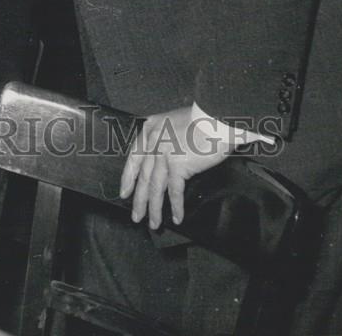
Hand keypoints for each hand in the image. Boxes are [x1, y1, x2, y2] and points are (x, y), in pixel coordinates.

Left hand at [120, 106, 231, 228]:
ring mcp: (164, 153)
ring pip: (155, 187)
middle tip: (136, 215)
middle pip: (144, 176)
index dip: (128, 178)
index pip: (134, 158)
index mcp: (151, 129)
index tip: (124, 192)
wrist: (217, 118)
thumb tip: (163, 160)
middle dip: (139, 199)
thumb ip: (164, 139)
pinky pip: (175, 190)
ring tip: (153, 222)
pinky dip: (176, 206)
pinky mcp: (178, 164)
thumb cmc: (202, 119)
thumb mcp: (173, 123)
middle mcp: (154, 140)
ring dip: (154, 208)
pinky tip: (176, 217)